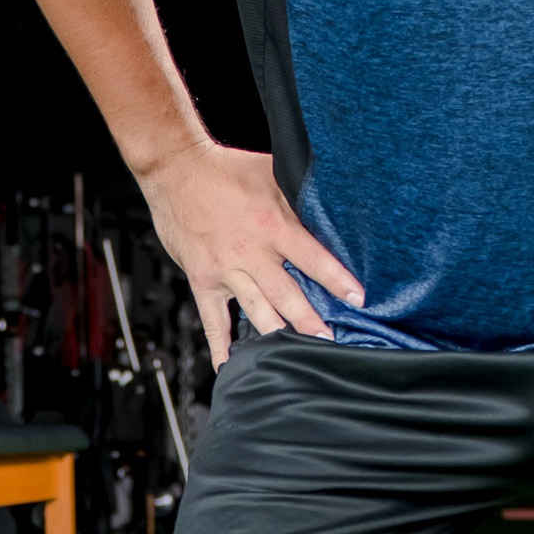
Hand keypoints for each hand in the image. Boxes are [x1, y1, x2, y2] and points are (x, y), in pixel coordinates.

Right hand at [137, 140, 363, 365]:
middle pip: (287, 294)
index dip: (336, 280)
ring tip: (296, 355)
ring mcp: (226, 270)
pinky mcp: (203, 280)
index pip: (312, 258)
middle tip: (330, 341)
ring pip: (257, 310)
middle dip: (310, 321)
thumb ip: (297, 197)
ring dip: (277, 334)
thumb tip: (327, 205)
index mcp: (272, 225)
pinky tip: (229, 364)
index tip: (357, 299)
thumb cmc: (225, 168)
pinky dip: (220, 344)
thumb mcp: (271, 173)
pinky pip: (212, 319)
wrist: (176, 169)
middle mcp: (251, 252)